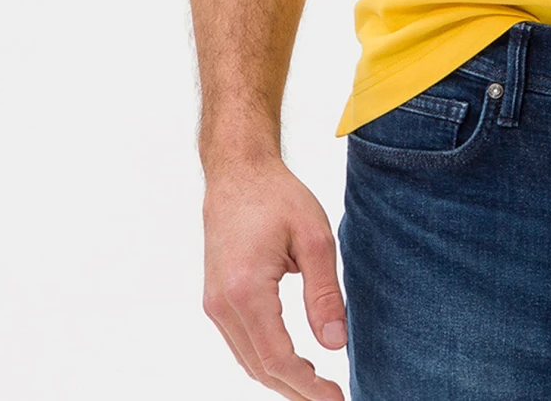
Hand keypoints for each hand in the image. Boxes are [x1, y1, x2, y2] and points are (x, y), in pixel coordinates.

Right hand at [202, 155, 347, 400]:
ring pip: (248, 361)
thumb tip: (335, 345)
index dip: (308, 386)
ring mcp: (214, 304)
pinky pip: (240, 344)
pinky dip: (265, 361)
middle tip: (332, 399)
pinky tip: (292, 364)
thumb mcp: (314, 238)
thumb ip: (324, 293)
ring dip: (281, 379)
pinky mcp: (215, 300)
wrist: (238, 172)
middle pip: (260, 369)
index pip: (278, 359)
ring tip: (318, 388)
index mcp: (246, 291)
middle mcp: (222, 305)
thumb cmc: (278, 197)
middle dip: (296, 391)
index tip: (337, 399)